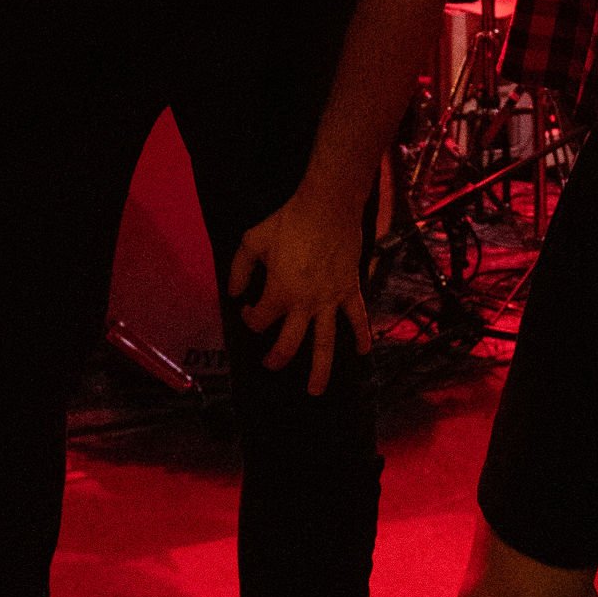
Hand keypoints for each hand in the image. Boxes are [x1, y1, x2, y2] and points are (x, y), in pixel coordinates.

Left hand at [229, 189, 371, 397]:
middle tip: (271, 364)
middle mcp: (304, 304)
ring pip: (325, 343)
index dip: (249, 317)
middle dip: (277, 357)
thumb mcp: (252, 240)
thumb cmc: (288, 221)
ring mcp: (330, 300)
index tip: (247, 306)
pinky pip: (357, 317)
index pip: (259, 320)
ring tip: (315, 390)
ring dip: (320, 370)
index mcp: (279, 293)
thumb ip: (239, 269)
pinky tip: (363, 352)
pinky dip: (361, 335)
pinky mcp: (349, 290)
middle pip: (289, 344)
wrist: (328, 206)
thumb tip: (234, 293)